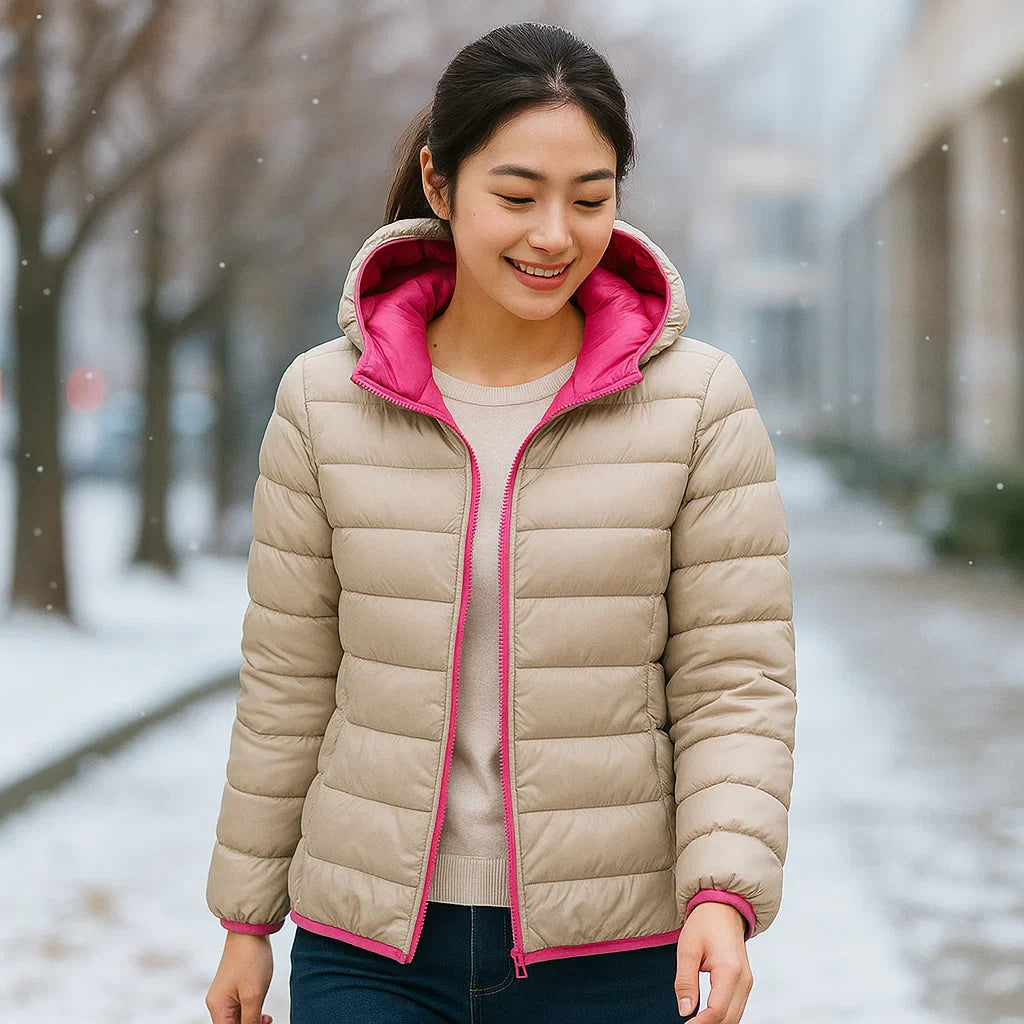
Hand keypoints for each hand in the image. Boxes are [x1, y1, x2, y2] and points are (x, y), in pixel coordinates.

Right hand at [206, 931, 274, 1023]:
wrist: (251, 929)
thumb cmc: (251, 960)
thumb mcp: (254, 995)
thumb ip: (250, 1021)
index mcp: (218, 1007)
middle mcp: (217, 1002)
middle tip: (268, 1022)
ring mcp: (224, 994)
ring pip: (237, 1018)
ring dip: (252, 1021)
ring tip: (268, 1019)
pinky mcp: (233, 986)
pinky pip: (240, 1007)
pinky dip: (251, 1011)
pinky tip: (263, 1011)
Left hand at [674, 902, 752, 1022]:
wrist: (723, 908)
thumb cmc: (705, 923)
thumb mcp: (687, 949)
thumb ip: (685, 981)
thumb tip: (685, 1011)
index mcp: (730, 970)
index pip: (717, 1010)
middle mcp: (744, 979)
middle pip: (729, 1019)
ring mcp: (747, 982)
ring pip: (735, 1017)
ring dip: (716, 1023)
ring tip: (695, 1022)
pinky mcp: (745, 982)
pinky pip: (736, 1007)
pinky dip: (723, 1016)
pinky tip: (706, 1016)